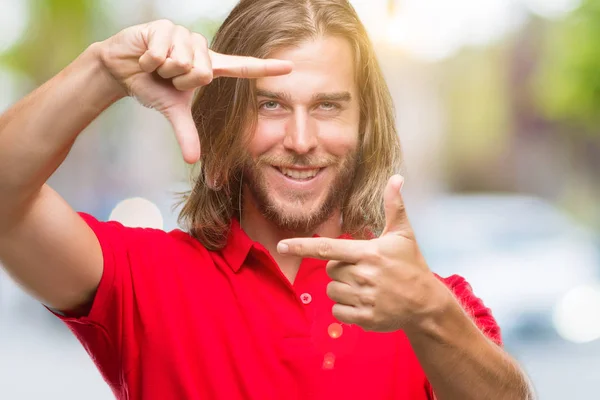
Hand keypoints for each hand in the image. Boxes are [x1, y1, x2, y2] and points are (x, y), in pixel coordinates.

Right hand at [98, 19, 292, 162]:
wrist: (121, 68)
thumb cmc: (152, 85)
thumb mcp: (172, 110)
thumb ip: (186, 133)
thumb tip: (192, 161)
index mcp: (209, 67)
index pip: (243, 67)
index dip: (266, 68)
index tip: (290, 68)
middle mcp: (202, 49)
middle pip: (201, 73)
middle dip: (177, 81)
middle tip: (166, 76)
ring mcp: (185, 35)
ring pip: (181, 63)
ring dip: (162, 70)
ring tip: (156, 64)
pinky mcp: (165, 27)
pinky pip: (161, 54)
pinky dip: (148, 61)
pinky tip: (145, 55)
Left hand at [277, 175, 448, 332]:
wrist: (427, 304)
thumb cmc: (411, 265)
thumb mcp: (403, 234)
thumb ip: (394, 206)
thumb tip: (396, 178)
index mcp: (368, 253)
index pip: (327, 248)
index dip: (302, 246)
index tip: (281, 246)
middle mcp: (364, 276)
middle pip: (330, 270)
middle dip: (341, 269)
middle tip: (364, 270)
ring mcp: (364, 298)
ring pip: (332, 291)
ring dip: (343, 289)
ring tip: (366, 287)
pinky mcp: (365, 318)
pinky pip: (337, 312)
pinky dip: (346, 308)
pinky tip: (364, 303)